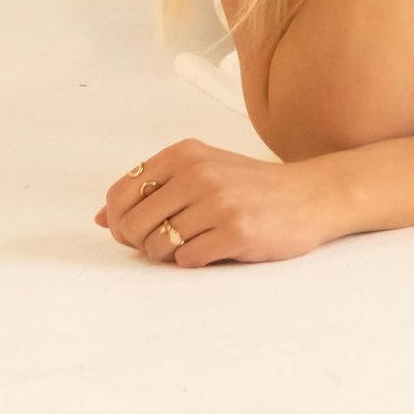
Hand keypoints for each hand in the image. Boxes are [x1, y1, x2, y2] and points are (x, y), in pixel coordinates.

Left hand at [95, 140, 346, 267]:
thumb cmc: (252, 187)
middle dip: (142, 242)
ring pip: (158, 245)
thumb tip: (102, 218)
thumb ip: (154, 188)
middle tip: (168, 240)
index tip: (136, 229)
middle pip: (133, 224)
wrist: (311, 195)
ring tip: (196, 241)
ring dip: (170, 253)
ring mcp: (218, 202)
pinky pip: (188, 260)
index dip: (120, 221)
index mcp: (186, 153)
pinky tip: (216, 247)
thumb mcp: (203, 170)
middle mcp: (199, 173)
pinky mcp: (236, 232)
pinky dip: (196, 260)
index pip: (121, 193)